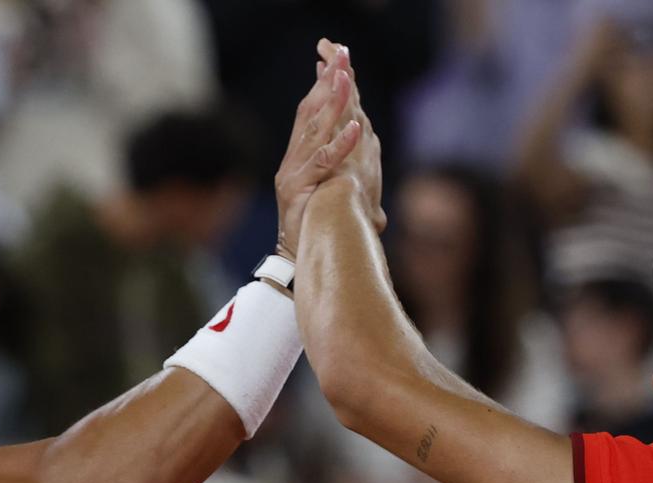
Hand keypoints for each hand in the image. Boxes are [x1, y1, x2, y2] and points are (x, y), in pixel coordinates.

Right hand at [273, 41, 361, 258]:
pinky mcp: (298, 190)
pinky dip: (340, 145)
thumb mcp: (328, 189)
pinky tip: (355, 128)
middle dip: (326, 82)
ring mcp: (293, 174)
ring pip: (315, 131)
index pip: (309, 112)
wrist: (299, 258)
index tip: (334, 60)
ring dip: (333, 103)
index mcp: (300, 158)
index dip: (320, 85)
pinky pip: (323, 163)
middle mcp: (293, 161)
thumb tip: (360, 136)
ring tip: (347, 79)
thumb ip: (339, 164)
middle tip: (340, 55)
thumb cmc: (315, 228)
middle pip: (309, 112)